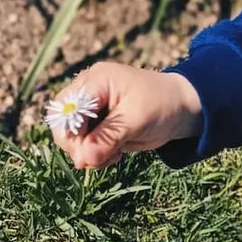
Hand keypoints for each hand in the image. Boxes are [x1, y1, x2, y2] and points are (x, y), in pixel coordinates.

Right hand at [48, 62, 202, 169]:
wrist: (179, 109)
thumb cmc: (161, 105)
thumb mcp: (136, 120)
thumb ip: (108, 138)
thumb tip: (83, 159)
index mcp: (95, 81)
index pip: (65, 109)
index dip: (71, 135)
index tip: (88, 155)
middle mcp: (88, 93)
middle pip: (62, 125)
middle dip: (78, 147)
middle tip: (100, 159)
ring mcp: (92, 111)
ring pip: (72, 139)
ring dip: (88, 154)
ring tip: (113, 155)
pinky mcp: (98, 126)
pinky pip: (86, 146)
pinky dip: (96, 156)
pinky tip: (115, 154)